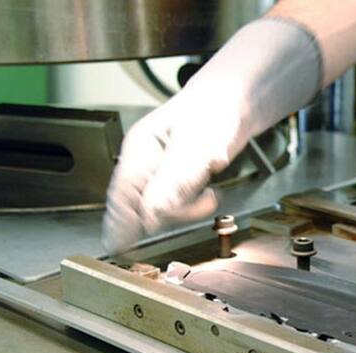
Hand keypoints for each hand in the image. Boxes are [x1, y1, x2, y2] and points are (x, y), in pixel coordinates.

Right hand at [101, 90, 246, 251]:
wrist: (237, 100)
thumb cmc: (216, 111)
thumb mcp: (198, 147)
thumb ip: (175, 183)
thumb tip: (152, 216)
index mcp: (140, 149)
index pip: (121, 195)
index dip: (118, 224)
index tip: (119, 249)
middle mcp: (145, 162)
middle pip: (139, 206)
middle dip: (171, 214)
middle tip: (203, 202)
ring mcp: (159, 171)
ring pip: (161, 209)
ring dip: (187, 209)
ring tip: (210, 194)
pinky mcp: (176, 179)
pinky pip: (177, 204)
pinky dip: (194, 204)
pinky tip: (208, 193)